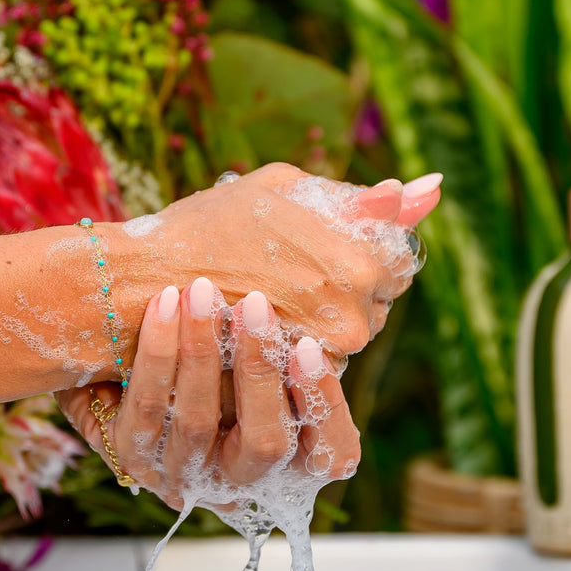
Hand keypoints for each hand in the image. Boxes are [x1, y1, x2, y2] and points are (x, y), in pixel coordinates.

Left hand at [56, 280, 358, 511]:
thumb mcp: (287, 305)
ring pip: (199, 424)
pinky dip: (157, 355)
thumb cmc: (230, 321)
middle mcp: (246, 476)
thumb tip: (409, 198)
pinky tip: (164, 304)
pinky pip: (147, 411)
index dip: (324, 404)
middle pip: (267, 443)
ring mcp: (187, 472)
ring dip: (202, 352)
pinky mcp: (133, 456)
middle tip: (254, 304)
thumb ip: (345, 267)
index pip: (333, 454)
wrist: (129, 338)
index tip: (310, 345)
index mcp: (295, 455)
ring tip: (201, 290)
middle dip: (260, 372)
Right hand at [108, 165, 441, 358]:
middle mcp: (355, 315)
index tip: (312, 240)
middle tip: (285, 264)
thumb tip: (429, 190)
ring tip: (269, 289)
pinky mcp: (297, 381)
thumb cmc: (207, 228)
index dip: (356, 243)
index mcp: (361, 260)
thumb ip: (359, 198)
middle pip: (377, 295)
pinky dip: (300, 337)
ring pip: (350, 327)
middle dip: (345, 278)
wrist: (142, 291)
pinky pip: (320, 355)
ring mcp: (326, 356)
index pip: (397, 255)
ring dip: (325, 310)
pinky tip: (262, 317)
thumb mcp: (284, 190)